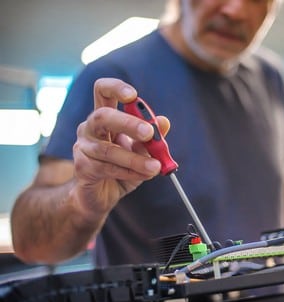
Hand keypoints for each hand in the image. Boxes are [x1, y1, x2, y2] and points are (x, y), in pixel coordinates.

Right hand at [71, 78, 169, 221]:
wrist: (102, 196)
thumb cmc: (122, 167)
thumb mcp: (142, 151)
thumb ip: (152, 138)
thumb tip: (164, 122)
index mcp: (104, 117)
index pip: (102, 91)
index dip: (115, 88)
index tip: (133, 95)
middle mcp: (90, 128)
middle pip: (102, 117)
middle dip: (127, 123)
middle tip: (149, 133)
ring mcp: (83, 148)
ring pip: (108, 150)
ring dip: (135, 159)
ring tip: (156, 166)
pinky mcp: (82, 168)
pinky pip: (107, 168)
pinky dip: (129, 172)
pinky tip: (144, 175)